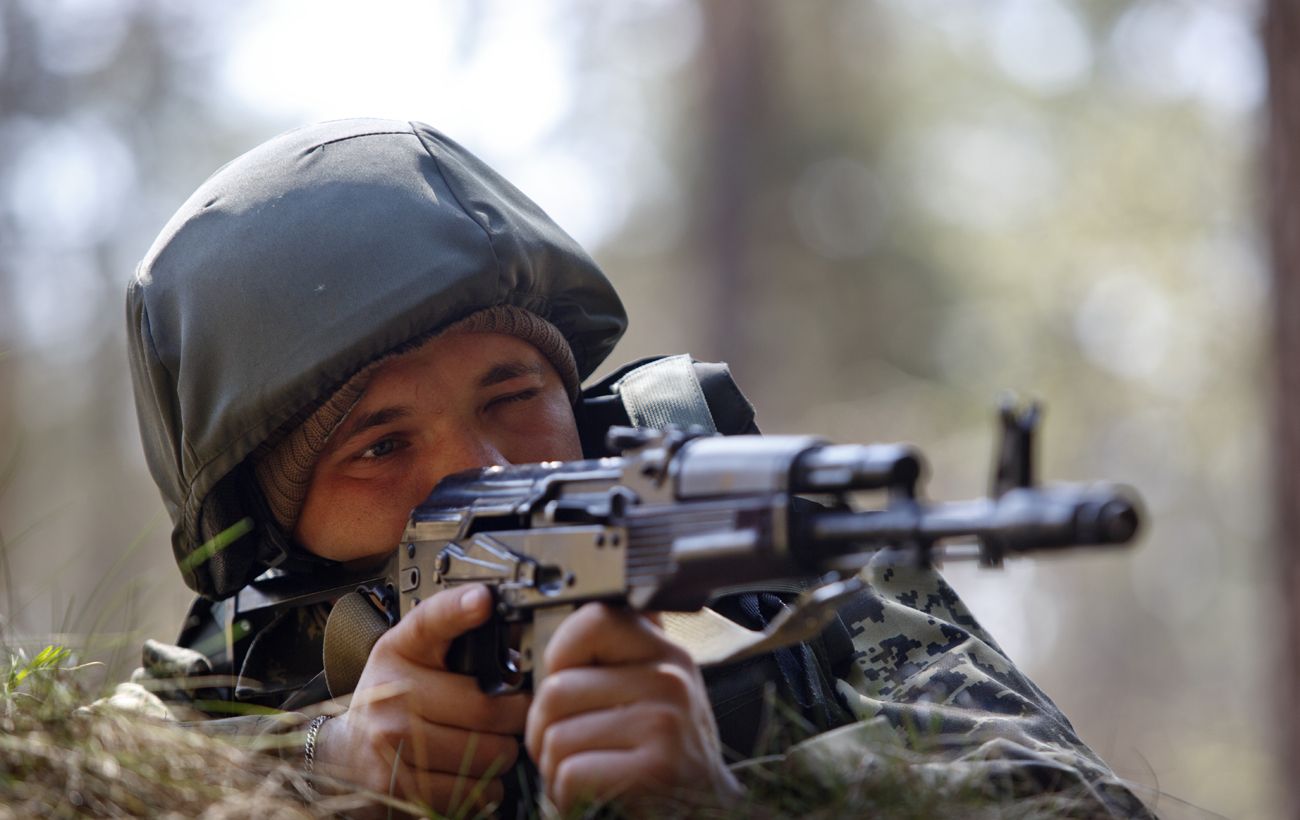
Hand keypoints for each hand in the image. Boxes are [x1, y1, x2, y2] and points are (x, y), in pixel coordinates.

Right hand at [314, 585, 528, 813]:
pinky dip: (486, 788)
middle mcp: (392, 693)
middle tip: (511, 713)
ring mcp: (393, 743)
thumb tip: (513, 623)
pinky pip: (475, 792)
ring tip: (486, 743)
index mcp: (400, 651)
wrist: (343, 755)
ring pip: (489, 754)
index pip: (431, 622)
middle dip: (515, 714)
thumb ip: (459, 638)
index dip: (459, 609)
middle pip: (489, 707)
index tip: (483, 600)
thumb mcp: (413, 657)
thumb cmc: (391, 700)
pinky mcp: (401, 788)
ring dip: (503, 753)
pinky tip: (468, 771)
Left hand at [524, 603, 744, 814]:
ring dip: (554, 768)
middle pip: (556, 690)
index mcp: (666, 655)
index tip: (565, 682)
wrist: (709, 813)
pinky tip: (593, 796)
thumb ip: (607, 669)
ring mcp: (664, 723)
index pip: (594, 620)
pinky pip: (570, 773)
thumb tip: (536, 675)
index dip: (561, 654)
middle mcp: (670, 681)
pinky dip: (566, 795)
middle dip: (544, 730)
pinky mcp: (655, 769)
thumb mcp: (651, 698)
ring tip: (586, 774)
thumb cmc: (668, 759)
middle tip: (568, 750)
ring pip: (556, 736)